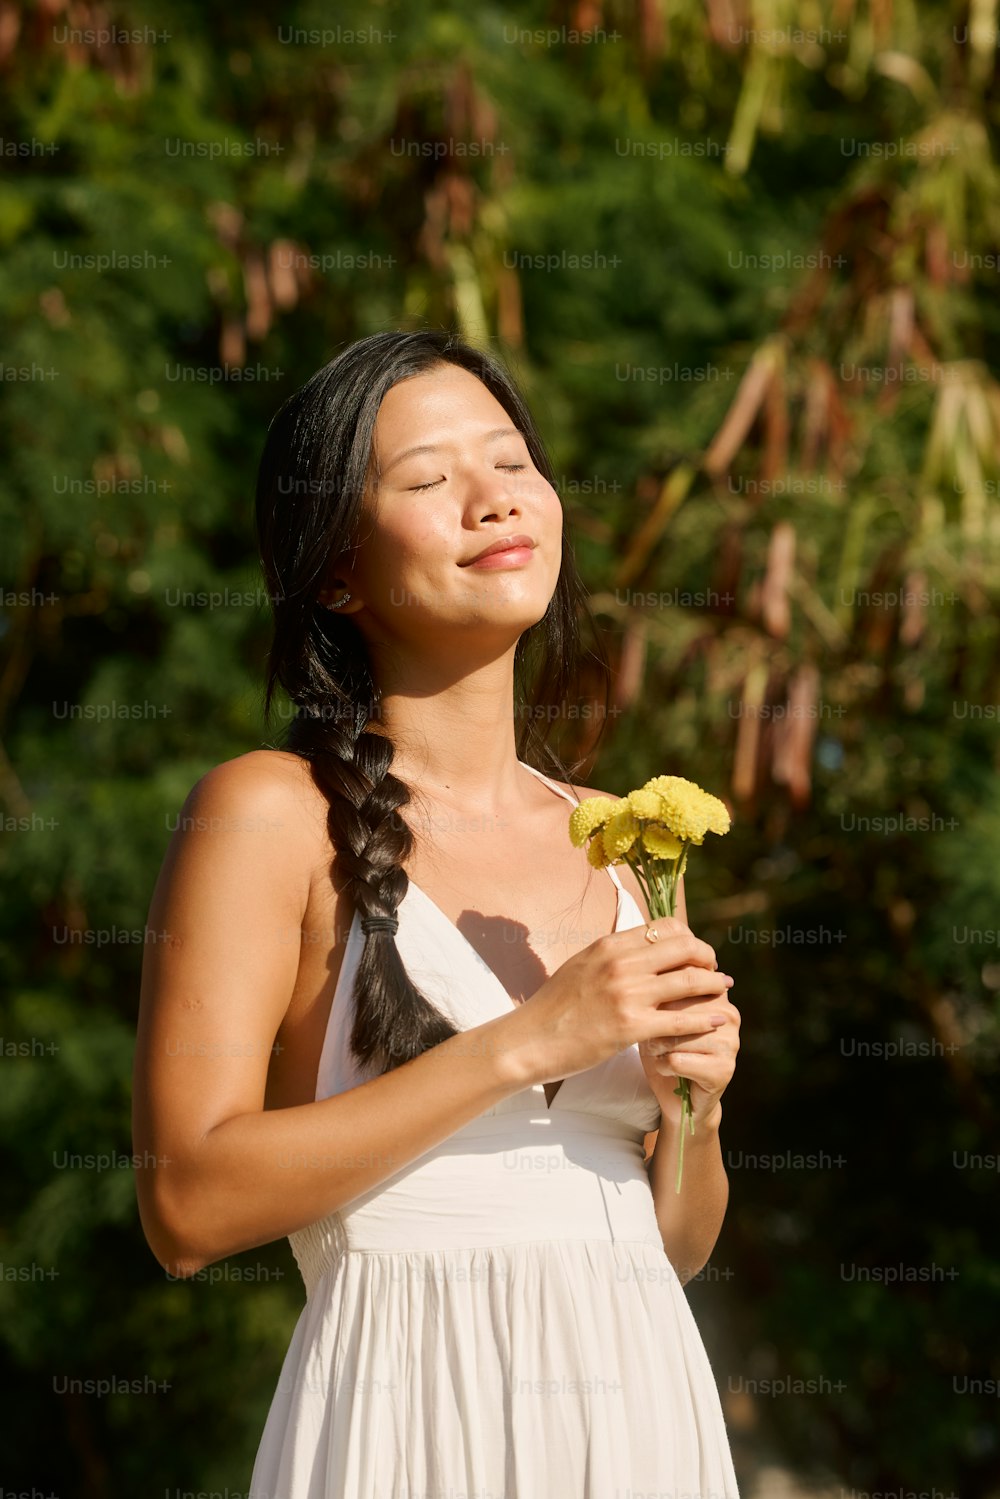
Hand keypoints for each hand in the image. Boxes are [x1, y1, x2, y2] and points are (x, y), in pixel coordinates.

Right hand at [501, 913, 735, 1093]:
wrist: (530, 1040)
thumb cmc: (554, 1007)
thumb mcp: (581, 965)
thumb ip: (612, 955)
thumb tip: (637, 947)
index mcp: (610, 944)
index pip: (665, 927)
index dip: (689, 938)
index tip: (696, 952)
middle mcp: (621, 963)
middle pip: (685, 948)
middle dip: (708, 957)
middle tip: (716, 970)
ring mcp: (627, 995)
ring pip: (689, 980)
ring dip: (714, 985)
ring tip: (724, 990)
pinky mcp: (631, 1028)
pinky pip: (681, 1020)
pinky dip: (704, 1019)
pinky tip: (716, 1020)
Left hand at [638, 920, 739, 1128]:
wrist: (678, 1097)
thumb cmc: (657, 1043)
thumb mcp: (654, 1004)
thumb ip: (656, 975)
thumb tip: (634, 940)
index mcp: (713, 990)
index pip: (687, 970)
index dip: (659, 984)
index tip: (641, 997)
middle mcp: (727, 1011)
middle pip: (682, 998)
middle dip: (655, 1012)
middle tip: (642, 1024)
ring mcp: (730, 1041)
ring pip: (679, 1030)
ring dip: (656, 1042)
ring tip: (652, 1048)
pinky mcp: (723, 1070)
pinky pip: (678, 1059)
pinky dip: (661, 1065)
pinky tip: (662, 1068)